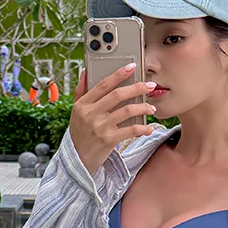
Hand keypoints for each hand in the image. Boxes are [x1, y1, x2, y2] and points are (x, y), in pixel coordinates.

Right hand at [70, 63, 157, 177]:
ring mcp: (100, 127)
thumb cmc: (80, 134)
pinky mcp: (108, 140)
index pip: (103, 85)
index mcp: (82, 105)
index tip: (132, 67)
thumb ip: (80, 91)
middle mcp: (90, 114)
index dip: (119, 74)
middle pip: (118, 95)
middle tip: (150, 85)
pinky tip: (149, 128)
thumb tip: (85, 71)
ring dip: (143, 107)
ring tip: (151, 108)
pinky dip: (143, 128)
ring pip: (127, 110)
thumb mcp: (76, 112)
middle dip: (137, 88)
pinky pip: (131, 130)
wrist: (78, 160)